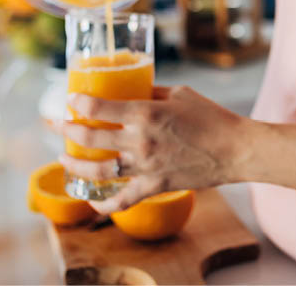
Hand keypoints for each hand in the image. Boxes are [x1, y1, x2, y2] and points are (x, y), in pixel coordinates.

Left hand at [57, 85, 250, 213]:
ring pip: (98, 171)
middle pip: (90, 138)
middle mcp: (140, 140)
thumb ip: (151, 92)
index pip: (99, 107)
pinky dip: (104, 204)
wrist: (235, 148)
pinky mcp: (155, 185)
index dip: (79, 102)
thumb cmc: (211, 116)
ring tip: (64, 158)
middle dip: (68, 131)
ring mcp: (146, 166)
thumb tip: (131, 91)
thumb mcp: (180, 93)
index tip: (71, 100)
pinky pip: (123, 200)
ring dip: (75, 165)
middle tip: (61, 126)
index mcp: (146, 112)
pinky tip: (93, 201)